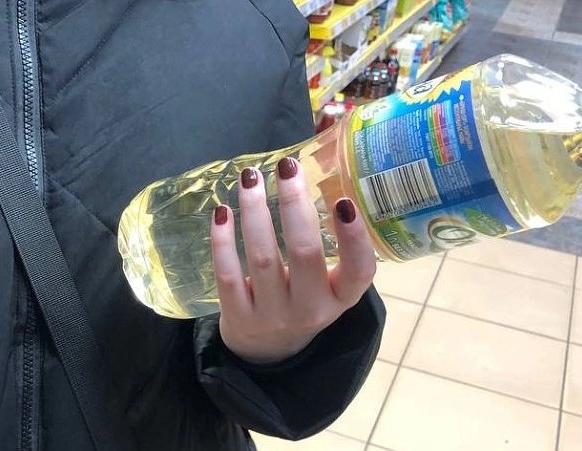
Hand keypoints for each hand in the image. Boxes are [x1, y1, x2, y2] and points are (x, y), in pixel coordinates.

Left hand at [210, 157, 375, 363]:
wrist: (269, 351)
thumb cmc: (305, 298)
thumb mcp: (329, 280)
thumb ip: (330, 238)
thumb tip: (315, 158)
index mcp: (342, 297)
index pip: (358, 271)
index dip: (353, 237)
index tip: (343, 200)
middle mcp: (312, 309)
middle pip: (304, 253)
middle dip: (294, 205)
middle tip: (286, 167)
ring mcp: (274, 316)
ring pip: (263, 258)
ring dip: (255, 212)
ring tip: (250, 178)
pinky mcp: (239, 319)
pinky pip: (228, 275)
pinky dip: (223, 241)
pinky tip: (222, 212)